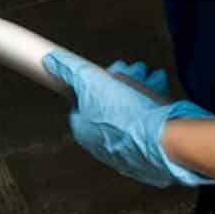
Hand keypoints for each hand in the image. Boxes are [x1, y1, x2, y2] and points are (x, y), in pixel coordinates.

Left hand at [42, 52, 214, 187]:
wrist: (163, 140)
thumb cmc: (126, 115)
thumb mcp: (91, 81)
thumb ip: (70, 69)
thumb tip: (51, 60)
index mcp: (84, 131)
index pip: (84, 100)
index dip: (98, 81)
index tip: (110, 72)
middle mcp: (103, 144)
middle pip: (110, 104)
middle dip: (125, 82)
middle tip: (137, 70)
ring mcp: (127, 151)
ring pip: (132, 113)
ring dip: (143, 89)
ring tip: (153, 78)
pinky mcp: (150, 153)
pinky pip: (150, 125)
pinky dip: (156, 107)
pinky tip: (162, 94)